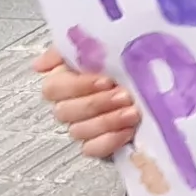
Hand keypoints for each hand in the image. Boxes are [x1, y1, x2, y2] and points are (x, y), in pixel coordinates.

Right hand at [33, 45, 142, 160]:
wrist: (156, 83)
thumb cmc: (125, 64)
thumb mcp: (100, 45)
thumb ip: (70, 48)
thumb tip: (39, 64)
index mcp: (64, 81)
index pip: (53, 88)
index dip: (77, 86)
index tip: (105, 79)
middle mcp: (69, 105)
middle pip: (64, 111)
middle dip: (97, 103)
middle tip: (123, 95)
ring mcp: (82, 128)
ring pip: (78, 131)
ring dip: (107, 121)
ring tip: (132, 112)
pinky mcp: (97, 146)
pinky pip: (91, 149)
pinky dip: (109, 141)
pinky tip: (127, 131)